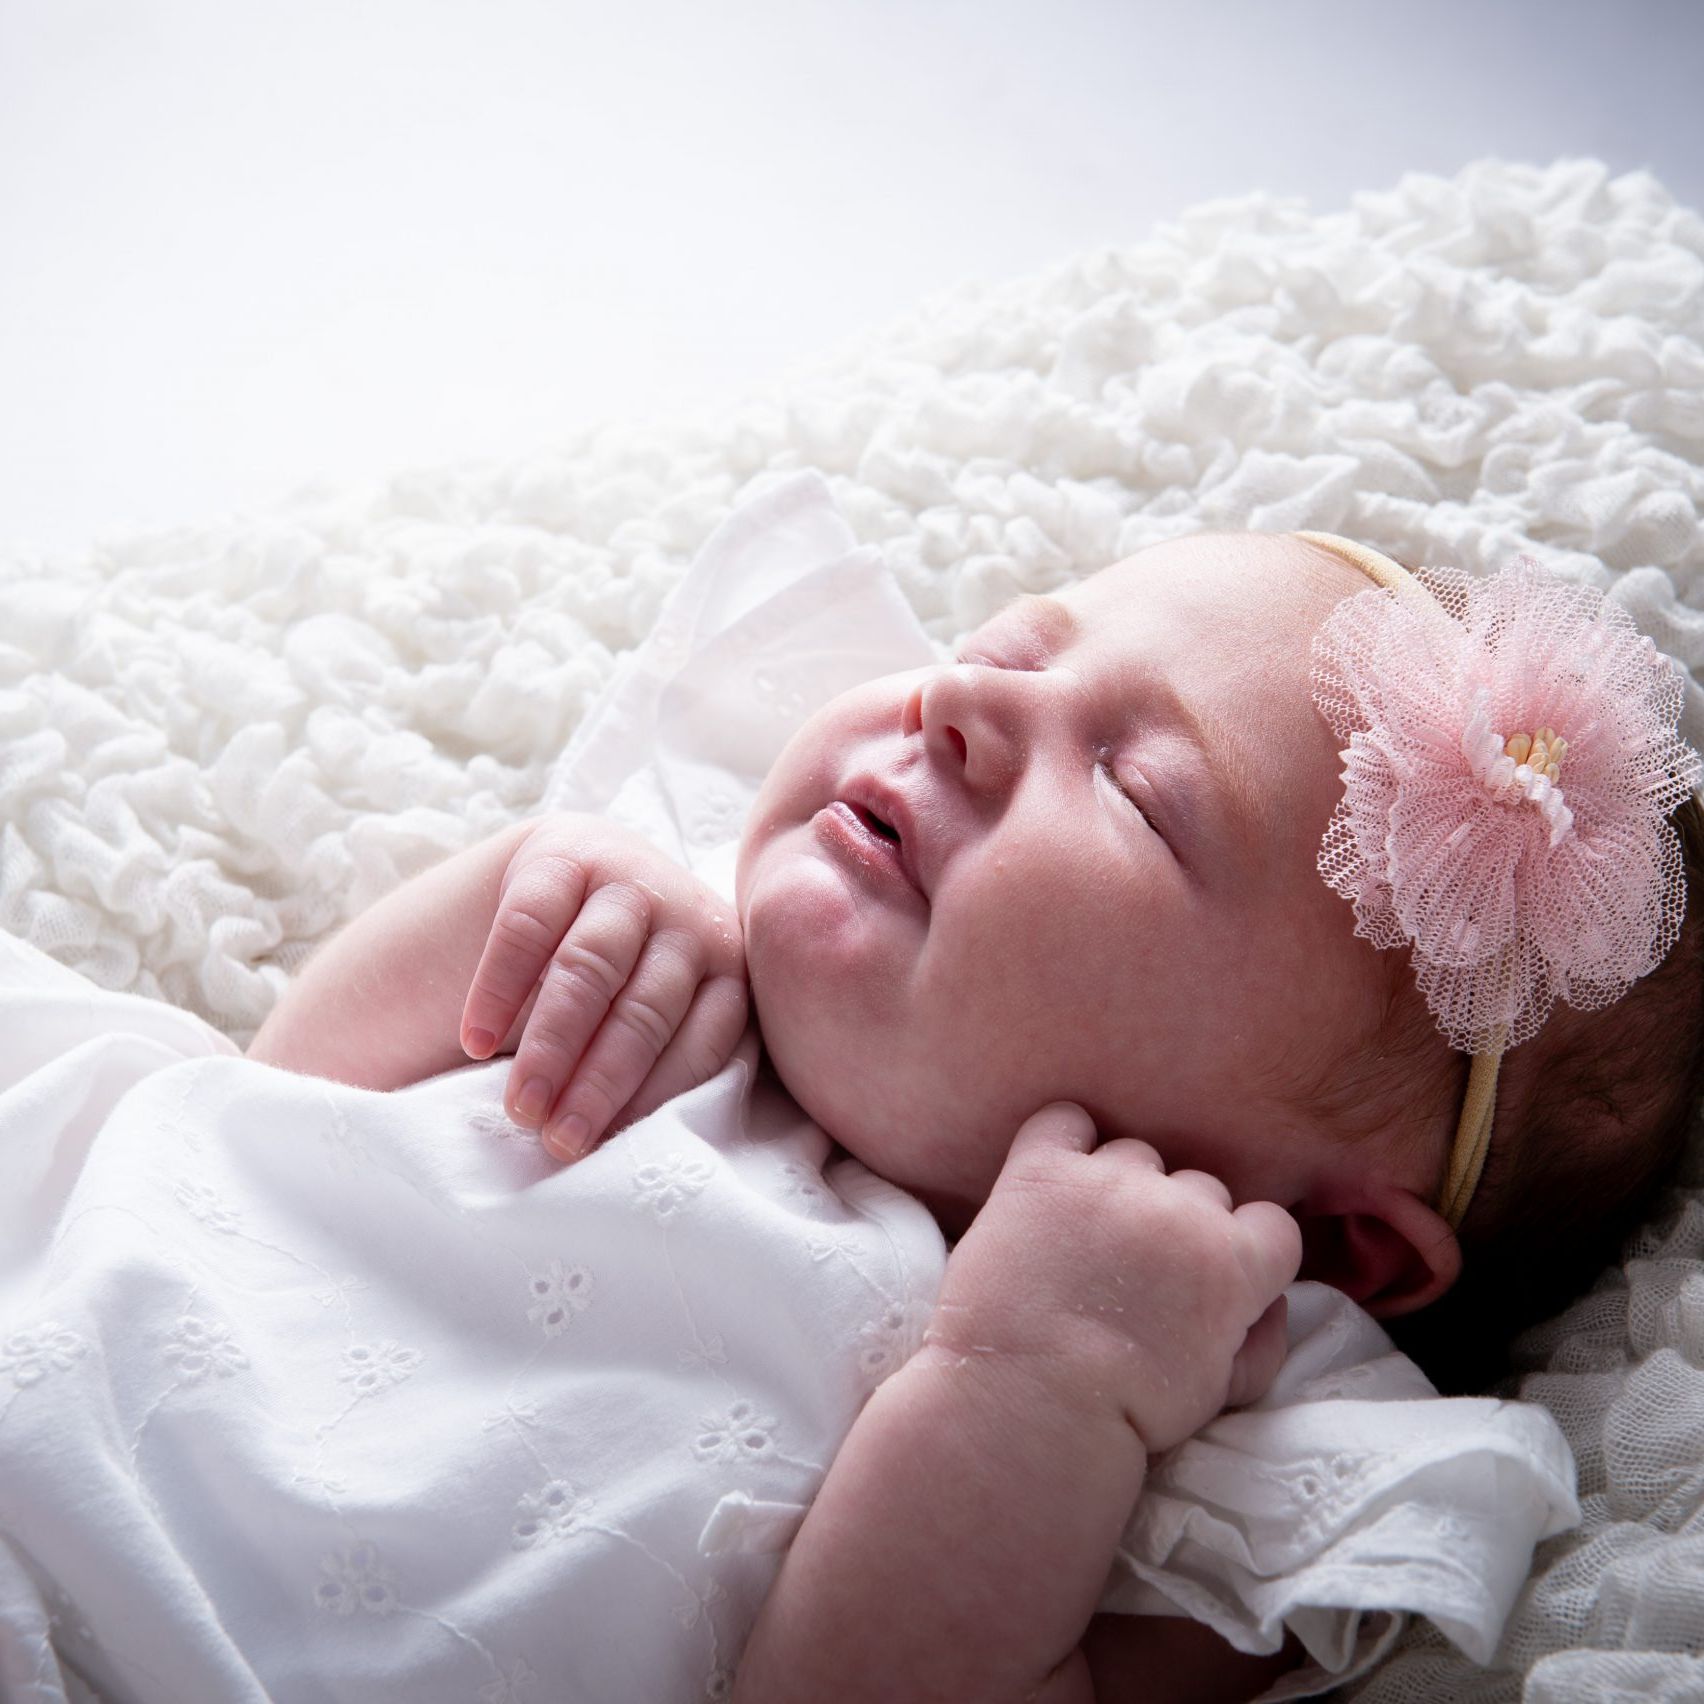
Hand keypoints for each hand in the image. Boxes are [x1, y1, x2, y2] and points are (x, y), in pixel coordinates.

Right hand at [459, 814, 748, 1159]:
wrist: (560, 879)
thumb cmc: (609, 987)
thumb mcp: (646, 1018)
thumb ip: (656, 1066)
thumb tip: (640, 1164)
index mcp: (727, 969)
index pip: (702, 1042)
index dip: (654, 1102)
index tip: (606, 1153)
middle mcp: (690, 917)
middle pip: (645, 1011)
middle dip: (599, 1084)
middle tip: (556, 1142)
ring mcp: (630, 877)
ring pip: (589, 969)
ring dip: (551, 1045)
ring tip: (518, 1108)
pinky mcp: (565, 851)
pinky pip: (529, 924)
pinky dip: (499, 988)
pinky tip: (475, 1039)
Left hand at [925, 1103, 1301, 1454]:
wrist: (1027, 1405)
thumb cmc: (1126, 1411)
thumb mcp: (1221, 1393)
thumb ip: (1264, 1340)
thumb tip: (1272, 1300)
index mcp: (1234, 1260)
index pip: (1271, 1224)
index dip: (1243, 1252)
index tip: (1207, 1280)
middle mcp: (1179, 1207)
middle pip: (1201, 1189)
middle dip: (1179, 1225)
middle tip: (1136, 1273)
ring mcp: (1109, 1182)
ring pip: (1137, 1155)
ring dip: (1121, 1187)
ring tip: (1084, 1242)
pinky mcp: (1044, 1171)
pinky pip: (1065, 1121)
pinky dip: (1063, 1142)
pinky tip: (1055, 1182)